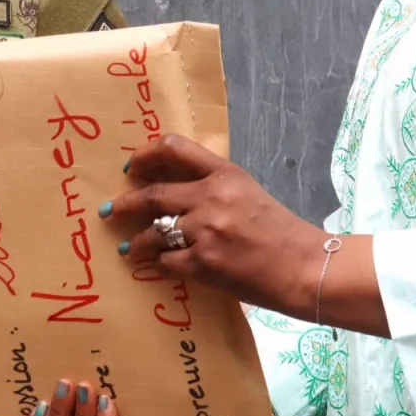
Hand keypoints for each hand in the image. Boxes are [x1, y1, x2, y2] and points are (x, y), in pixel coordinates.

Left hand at [108, 134, 327, 318]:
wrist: (303, 268)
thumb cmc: (279, 230)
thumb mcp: (247, 192)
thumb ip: (213, 185)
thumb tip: (172, 188)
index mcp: (225, 174)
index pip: (174, 148)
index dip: (145, 155)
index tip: (131, 167)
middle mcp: (211, 197)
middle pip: (154, 194)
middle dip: (126, 203)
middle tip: (111, 210)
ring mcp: (205, 231)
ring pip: (153, 232)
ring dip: (136, 241)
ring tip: (128, 248)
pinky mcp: (203, 263)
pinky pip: (165, 261)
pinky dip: (159, 264)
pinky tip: (157, 266)